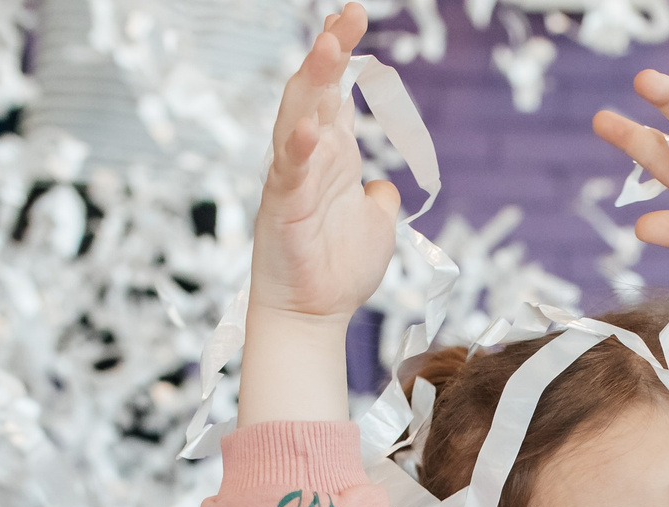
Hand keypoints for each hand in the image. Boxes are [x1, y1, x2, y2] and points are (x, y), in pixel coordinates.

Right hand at [251, 5, 399, 328]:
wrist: (314, 315)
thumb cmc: (337, 271)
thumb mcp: (375, 227)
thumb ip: (378, 200)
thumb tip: (384, 187)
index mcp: (332, 156)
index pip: (335, 94)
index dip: (342, 56)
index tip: (352, 17)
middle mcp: (310, 158)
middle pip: (316, 92)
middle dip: (330, 52)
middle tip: (348, 15)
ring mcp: (293, 179)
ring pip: (298, 118)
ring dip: (313, 82)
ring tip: (330, 46)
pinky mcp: (284, 208)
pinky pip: (291, 172)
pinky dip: (300, 148)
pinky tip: (312, 127)